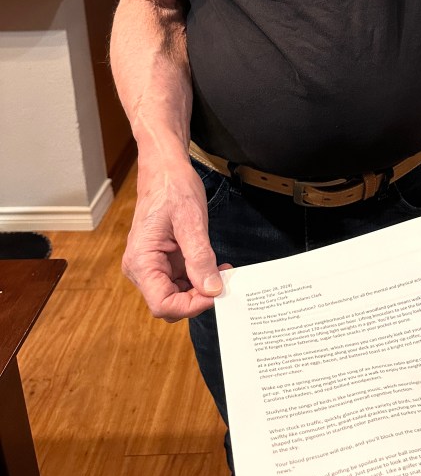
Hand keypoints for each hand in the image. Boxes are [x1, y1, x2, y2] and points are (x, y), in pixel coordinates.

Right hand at [122, 157, 230, 321]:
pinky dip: (200, 279)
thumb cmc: (172, 188)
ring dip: (201, 290)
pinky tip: (215, 267)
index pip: (163, 304)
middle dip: (198, 298)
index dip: (191, 306)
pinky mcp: (163, 262)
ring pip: (177, 296)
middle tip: (224, 281)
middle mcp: (141, 268)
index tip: (216, 291)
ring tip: (223, 272)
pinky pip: (181, 282)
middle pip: (170, 304)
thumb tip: (212, 289)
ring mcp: (152, 266)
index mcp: (141, 260)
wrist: (164, 169)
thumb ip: (200, 257)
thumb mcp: (191, 221)